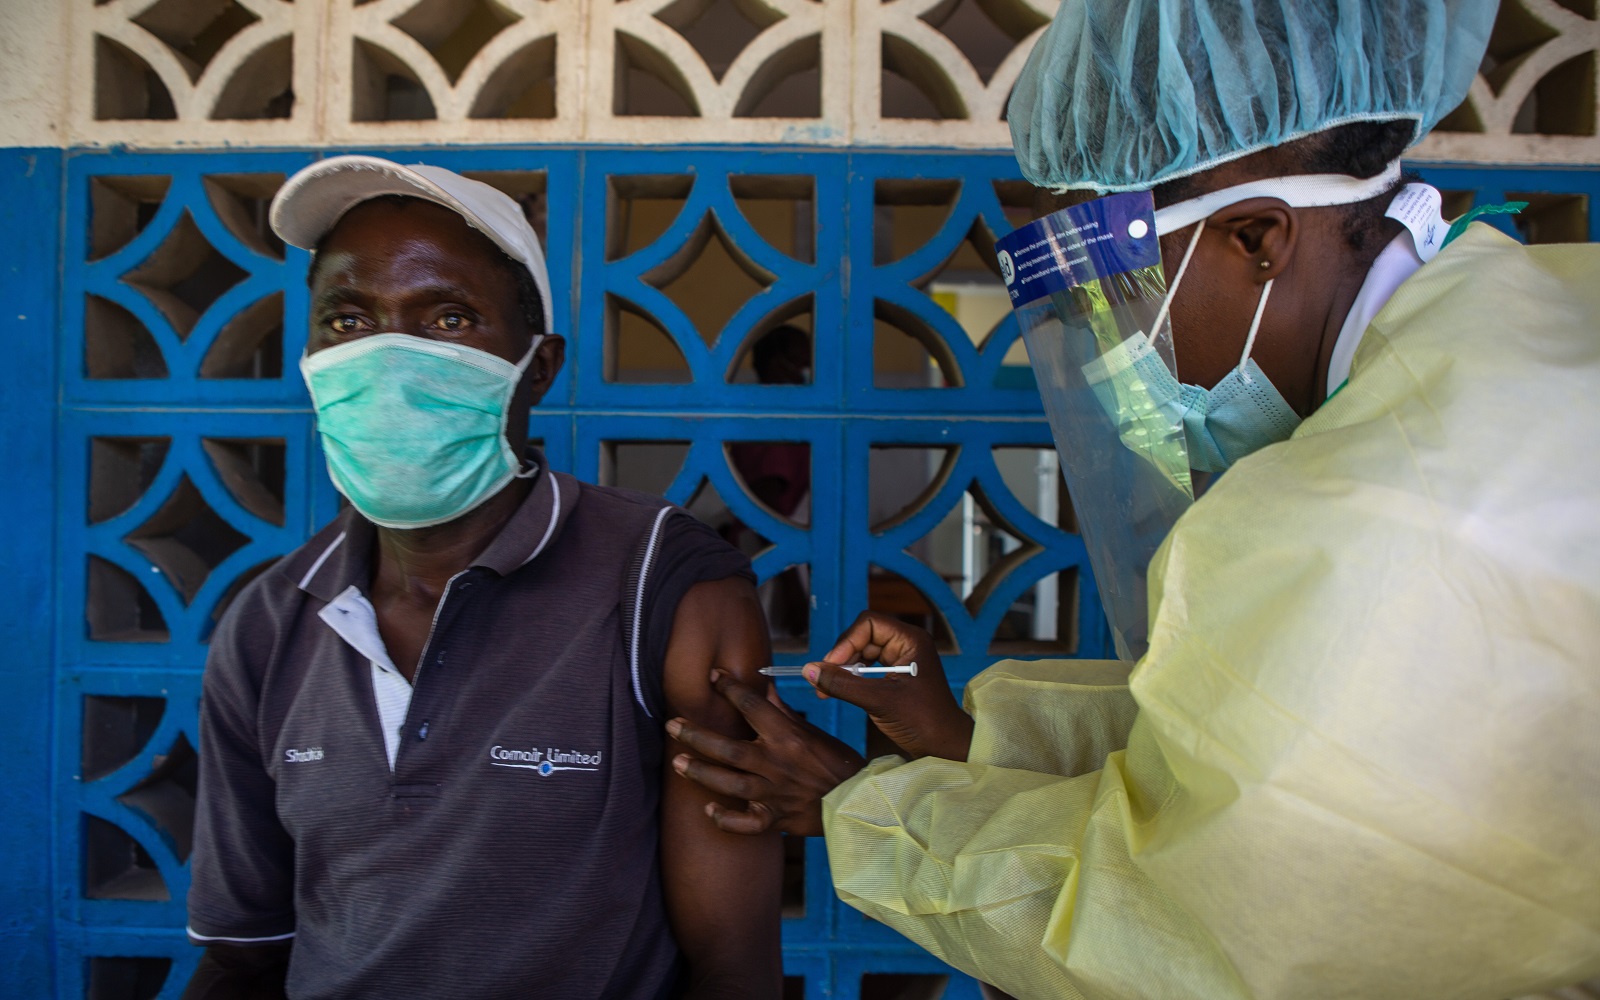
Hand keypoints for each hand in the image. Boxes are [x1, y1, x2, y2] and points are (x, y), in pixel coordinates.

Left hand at [668, 670, 866, 836]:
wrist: (861, 803)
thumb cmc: (839, 764)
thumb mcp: (814, 734)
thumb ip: (785, 714)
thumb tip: (764, 689)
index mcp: (788, 737)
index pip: (753, 706)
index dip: (730, 689)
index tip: (712, 677)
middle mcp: (777, 763)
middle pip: (729, 748)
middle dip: (697, 736)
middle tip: (672, 725)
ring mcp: (774, 793)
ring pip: (730, 784)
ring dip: (701, 773)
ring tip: (678, 763)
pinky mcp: (776, 819)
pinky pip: (746, 824)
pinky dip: (726, 819)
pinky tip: (709, 811)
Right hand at [807, 611, 974, 761]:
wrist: (946, 747)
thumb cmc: (922, 721)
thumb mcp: (878, 701)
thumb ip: (843, 684)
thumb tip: (809, 670)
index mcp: (910, 640)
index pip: (869, 624)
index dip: (846, 642)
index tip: (831, 666)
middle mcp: (906, 644)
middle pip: (863, 636)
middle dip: (842, 657)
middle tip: (823, 681)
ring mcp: (901, 659)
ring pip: (862, 653)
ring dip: (843, 669)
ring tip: (826, 690)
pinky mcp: (895, 675)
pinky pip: (867, 668)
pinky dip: (851, 679)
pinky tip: (839, 691)